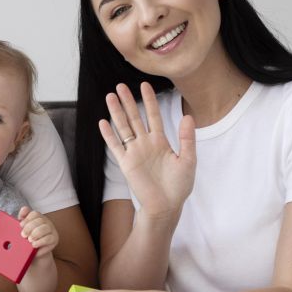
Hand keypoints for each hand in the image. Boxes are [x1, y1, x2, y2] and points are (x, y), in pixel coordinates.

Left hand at [18, 206, 58, 257]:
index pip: (34, 214)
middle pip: (39, 220)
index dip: (27, 219)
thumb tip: (23, 209)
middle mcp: (46, 222)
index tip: (21, 225)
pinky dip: (40, 242)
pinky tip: (34, 244)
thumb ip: (22, 218)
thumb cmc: (28, 238)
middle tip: (23, 235)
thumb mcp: (23, 228)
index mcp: (38, 217)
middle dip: (29, 228)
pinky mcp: (54, 239)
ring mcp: (51, 230)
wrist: (34, 252)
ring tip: (29, 240)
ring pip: (45, 228)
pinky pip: (48, 238)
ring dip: (35, 234)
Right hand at [98, 82, 195, 219]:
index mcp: (161, 142)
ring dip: (116, 112)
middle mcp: (145, 144)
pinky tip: (103, 122)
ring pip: (123, 128)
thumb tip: (188, 116)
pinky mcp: (126, 163)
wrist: (165, 206)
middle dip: (128, 102)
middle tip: (120, 86)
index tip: (144, 85)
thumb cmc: (179, 186)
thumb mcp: (188, 160)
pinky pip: (115, 146)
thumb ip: (187, 139)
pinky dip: (109, 135)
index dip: (149, 101)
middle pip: (134, 118)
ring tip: (110, 97)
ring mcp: (134, 153)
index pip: (153, 116)